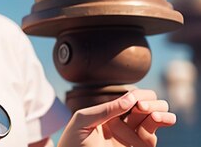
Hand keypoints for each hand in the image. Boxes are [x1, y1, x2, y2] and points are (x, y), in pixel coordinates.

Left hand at [57, 89, 175, 146]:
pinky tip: (158, 119)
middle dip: (152, 102)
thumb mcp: (83, 119)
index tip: (134, 102)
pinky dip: (161, 124)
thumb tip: (130, 99)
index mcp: (111, 112)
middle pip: (150, 105)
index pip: (133, 97)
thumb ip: (105, 109)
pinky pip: (153, 137)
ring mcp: (133, 136)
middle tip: (141, 108)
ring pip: (157, 118)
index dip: (139, 95)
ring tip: (155, 116)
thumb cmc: (73, 140)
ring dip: (161, 112)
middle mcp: (125, 122)